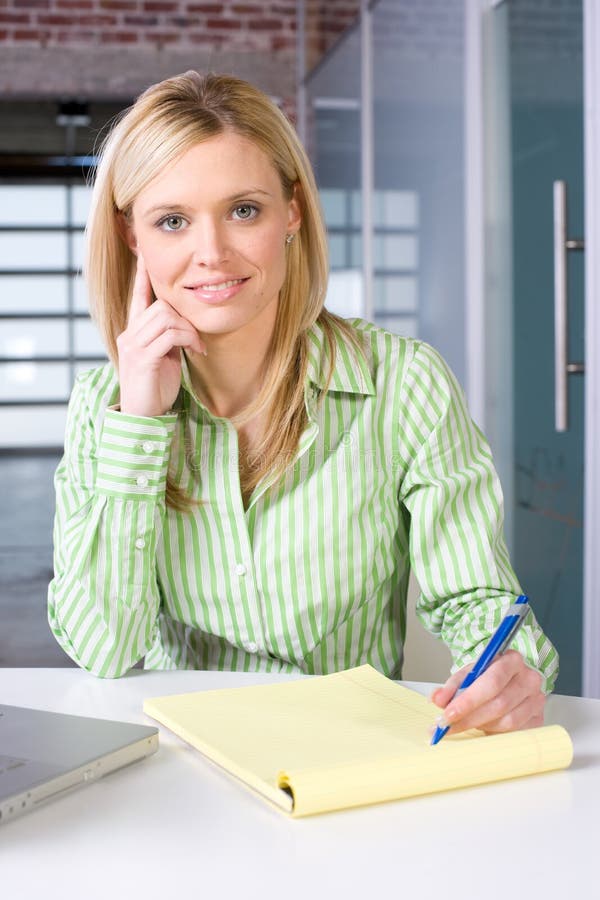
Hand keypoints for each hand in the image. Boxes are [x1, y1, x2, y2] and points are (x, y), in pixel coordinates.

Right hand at [116, 254, 205, 416]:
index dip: (142, 276)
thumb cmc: (155, 388)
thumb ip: (168, 338)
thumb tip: (183, 323)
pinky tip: (197, 352)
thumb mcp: (164, 357)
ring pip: (166, 317)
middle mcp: (129, 335)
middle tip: (197, 338)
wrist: (143, 418)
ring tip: (196, 346)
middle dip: (185, 317)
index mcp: (134, 333)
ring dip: (189, 330)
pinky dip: (188, 340)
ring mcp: (133, 346)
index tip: (145, 254)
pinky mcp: (142, 359)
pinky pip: (170, 335)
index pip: (138, 297)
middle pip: (161, 306)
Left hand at [431, 650, 545, 734]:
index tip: (449, 712)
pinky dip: (493, 732)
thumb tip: (437, 699)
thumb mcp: (469, 674)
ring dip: (480, 726)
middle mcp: (529, 679)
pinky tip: (481, 728)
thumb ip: (452, 686)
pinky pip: (514, 732)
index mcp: (512, 660)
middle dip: (469, 717)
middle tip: (448, 725)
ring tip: (463, 724)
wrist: (509, 681)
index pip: (492, 681)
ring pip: (507, 721)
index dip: (469, 700)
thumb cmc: (488, 676)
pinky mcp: (538, 719)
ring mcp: (536, 700)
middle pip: (499, 703)